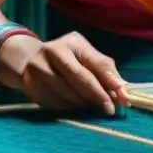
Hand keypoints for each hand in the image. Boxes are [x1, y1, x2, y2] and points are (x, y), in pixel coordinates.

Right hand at [0, 31, 128, 114]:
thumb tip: (124, 90)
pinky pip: (55, 102)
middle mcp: (54, 51)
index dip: (110, 82)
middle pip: (79, 78)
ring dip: (82, 104)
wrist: (28, 60)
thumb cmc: (67, 60)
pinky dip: (68, 107)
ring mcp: (39, 68)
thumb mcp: (85, 57)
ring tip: (90, 106)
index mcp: (73, 42)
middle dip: (97, 96)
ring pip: (67, 93)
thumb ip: (104, 71)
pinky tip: (73, 106)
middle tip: (109, 109)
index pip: (96, 63)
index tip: (123, 99)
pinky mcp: (30, 84)